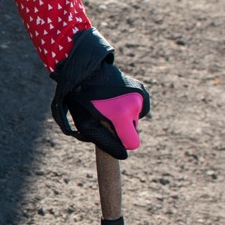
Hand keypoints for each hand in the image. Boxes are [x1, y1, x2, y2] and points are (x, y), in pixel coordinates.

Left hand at [52, 29, 149, 159]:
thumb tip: (124, 155)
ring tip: (107, 104)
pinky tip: (117, 99)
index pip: (132, 143)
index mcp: (121, 114)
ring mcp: (140, 94)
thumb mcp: (87, 125)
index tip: (111, 136)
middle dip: (119, 127)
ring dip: (123, 116)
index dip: (121, 142)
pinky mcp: (142, 89)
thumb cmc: (82, 99)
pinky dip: (130, 107)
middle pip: (132, 130)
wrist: (87, 69)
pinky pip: (140, 108)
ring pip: (134, 119)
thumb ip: (106, 143)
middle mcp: (135, 104)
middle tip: (102, 114)